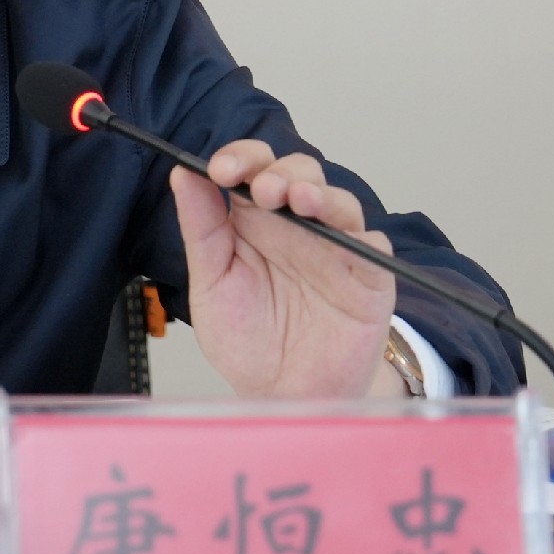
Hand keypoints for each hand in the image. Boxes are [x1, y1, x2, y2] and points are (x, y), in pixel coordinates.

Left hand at [169, 140, 396, 398]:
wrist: (282, 394)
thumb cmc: (247, 340)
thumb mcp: (211, 283)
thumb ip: (201, 228)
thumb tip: (182, 173)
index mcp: (254, 221)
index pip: (251, 169)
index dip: (240, 158)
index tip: (220, 169)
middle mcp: (296, 226)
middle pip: (297, 172)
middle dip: (279, 171)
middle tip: (261, 188)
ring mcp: (335, 247)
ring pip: (336, 200)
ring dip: (316, 192)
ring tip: (295, 198)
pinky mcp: (368, 276)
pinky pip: (371, 244)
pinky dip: (354, 232)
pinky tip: (335, 232)